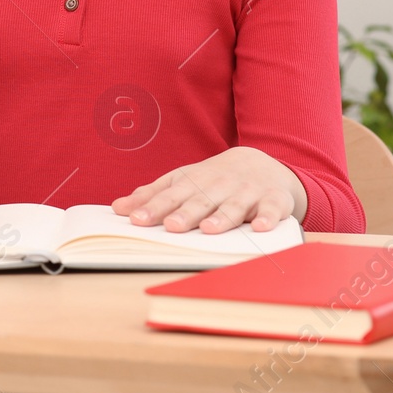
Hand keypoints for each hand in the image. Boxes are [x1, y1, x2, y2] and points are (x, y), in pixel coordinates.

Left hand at [110, 146, 305, 233]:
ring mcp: (247, 191)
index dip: (154, 207)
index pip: (171, 195)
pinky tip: (259, 228)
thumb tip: (118, 208)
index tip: (137, 219)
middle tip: (171, 225)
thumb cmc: (213, 180)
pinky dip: (268, 218)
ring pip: (234, 205)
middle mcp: (219, 185)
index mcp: (194, 182)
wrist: (262, 163)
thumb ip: (152, 195)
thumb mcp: (182, 182)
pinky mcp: (274, 199)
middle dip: (185, 213)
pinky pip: (272, 209)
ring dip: (222, 217)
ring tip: (209, 229)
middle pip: (200, 200)